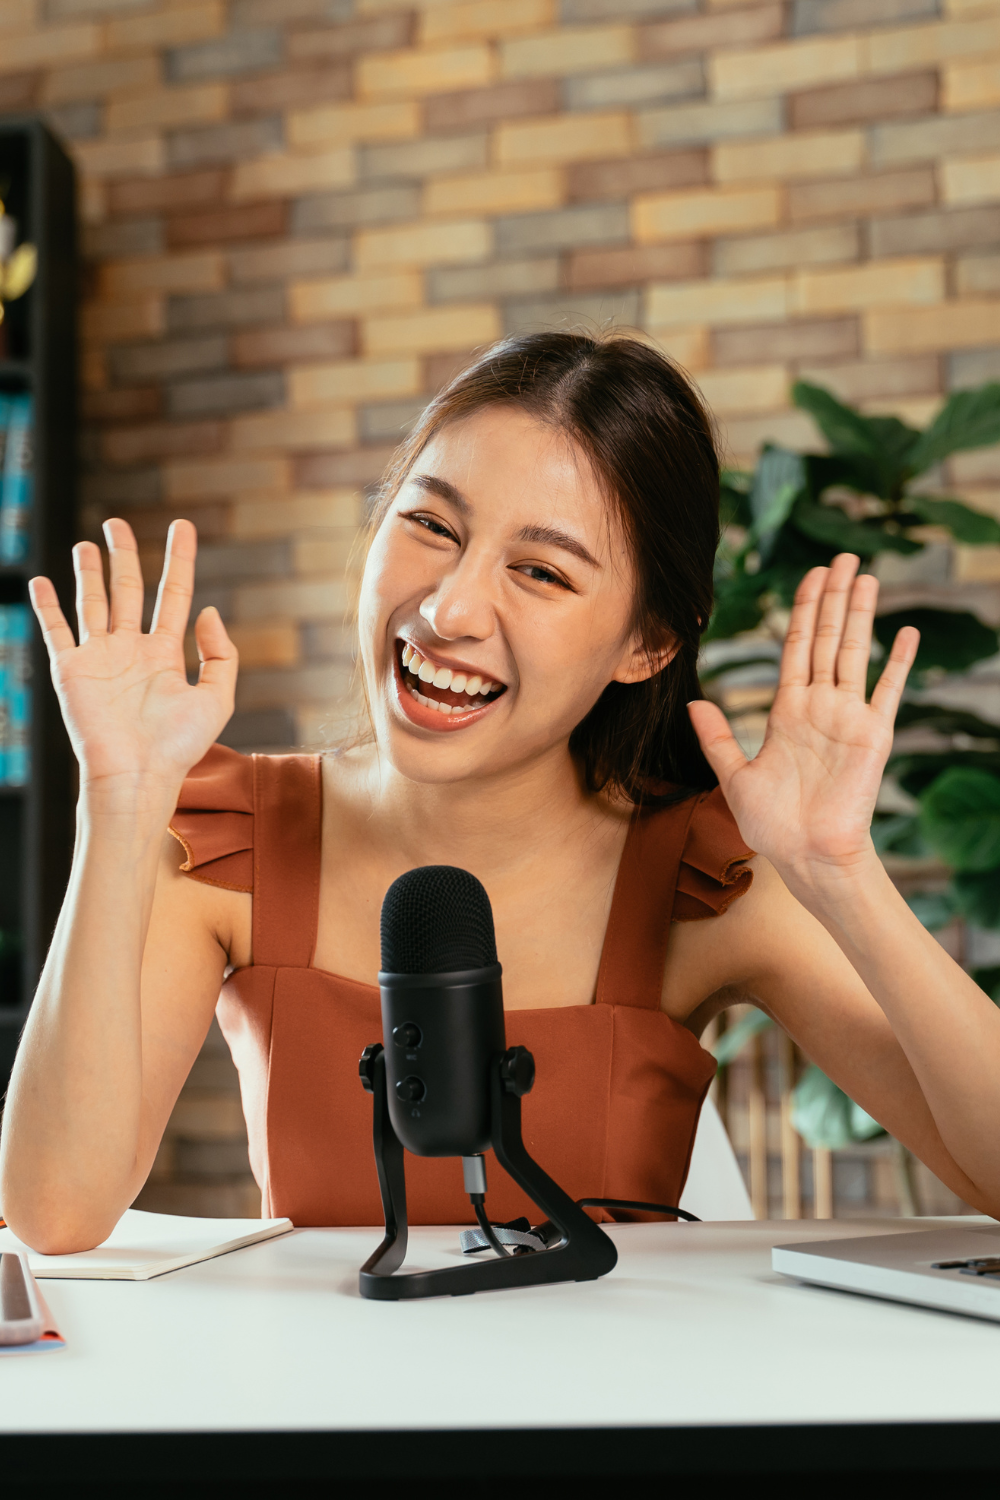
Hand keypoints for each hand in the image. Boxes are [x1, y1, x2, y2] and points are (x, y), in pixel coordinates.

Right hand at [30, 518, 237, 795]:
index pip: (173, 594)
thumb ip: (220, 655)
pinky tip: (41, 581)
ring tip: (87, 544)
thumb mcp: (217, 700)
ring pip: (92, 603)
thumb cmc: (179, 748)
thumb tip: (207, 610)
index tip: (183, 526)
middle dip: (124, 555)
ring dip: (88, 572)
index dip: (179, 559)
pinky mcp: (71, 670)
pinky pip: (56, 630)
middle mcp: (131, 651)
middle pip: (127, 590)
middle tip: (117, 522)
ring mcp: (100, 658)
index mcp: (166, 655)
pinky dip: (47, 606)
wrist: (137, 776)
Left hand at [688, 554, 918, 878]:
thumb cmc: (772, 826)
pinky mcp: (873, 735)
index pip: (795, 646)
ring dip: (860, 614)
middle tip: (842, 556)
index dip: (802, 609)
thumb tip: (695, 704)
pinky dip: (899, 662)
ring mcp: (848, 718)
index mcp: (788, 711)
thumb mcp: (734, 776)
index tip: (811, 575)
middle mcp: (820, 707)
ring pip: (854, 652)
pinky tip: (907, 633)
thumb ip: (718, 738)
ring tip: (866, 576)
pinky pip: (889, 691)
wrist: (806, 857)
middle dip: (832, 597)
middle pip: (825, 638)